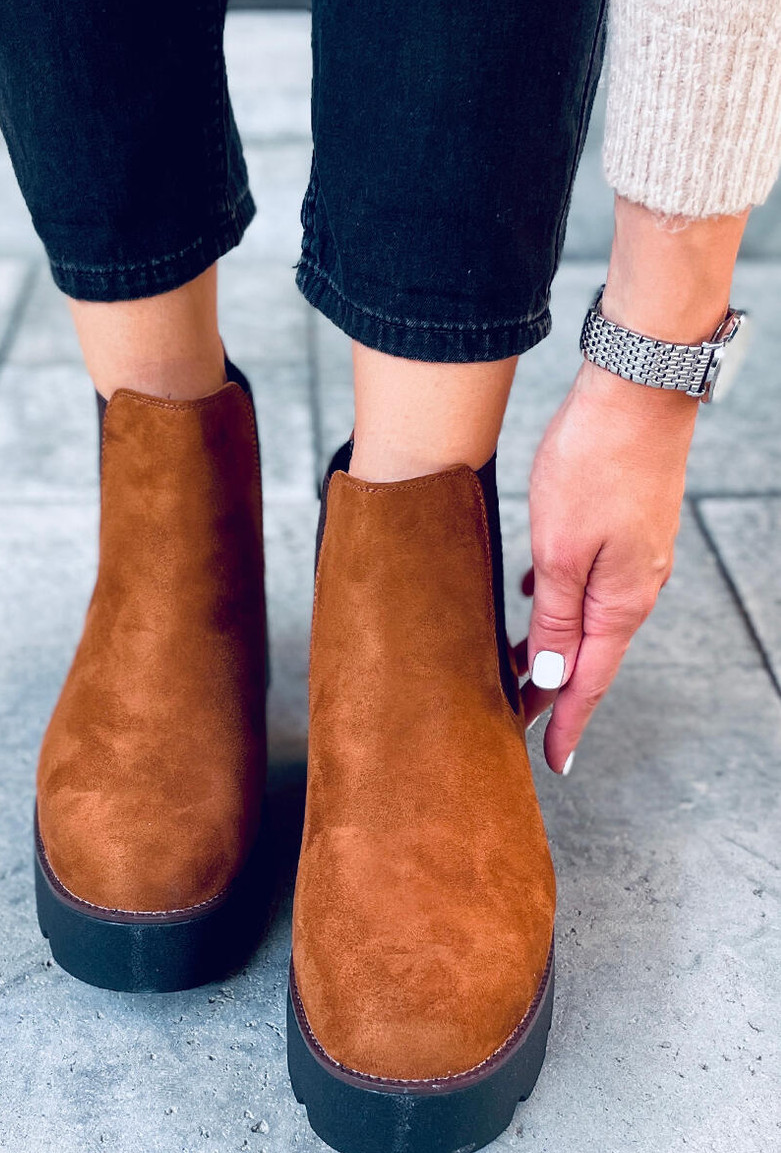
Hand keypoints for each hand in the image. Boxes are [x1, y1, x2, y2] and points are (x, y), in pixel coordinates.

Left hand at [515, 357, 697, 772]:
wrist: (638, 391)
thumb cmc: (593, 465)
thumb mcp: (560, 551)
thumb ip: (556, 616)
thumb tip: (554, 673)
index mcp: (622, 602)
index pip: (590, 681)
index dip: (566, 722)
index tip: (550, 762)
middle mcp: (637, 587)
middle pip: (590, 655)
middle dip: (554, 689)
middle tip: (514, 716)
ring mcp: (637, 557)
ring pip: (588, 618)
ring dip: (554, 645)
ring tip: (515, 665)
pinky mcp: (627, 529)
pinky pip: (590, 582)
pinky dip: (560, 602)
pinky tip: (532, 595)